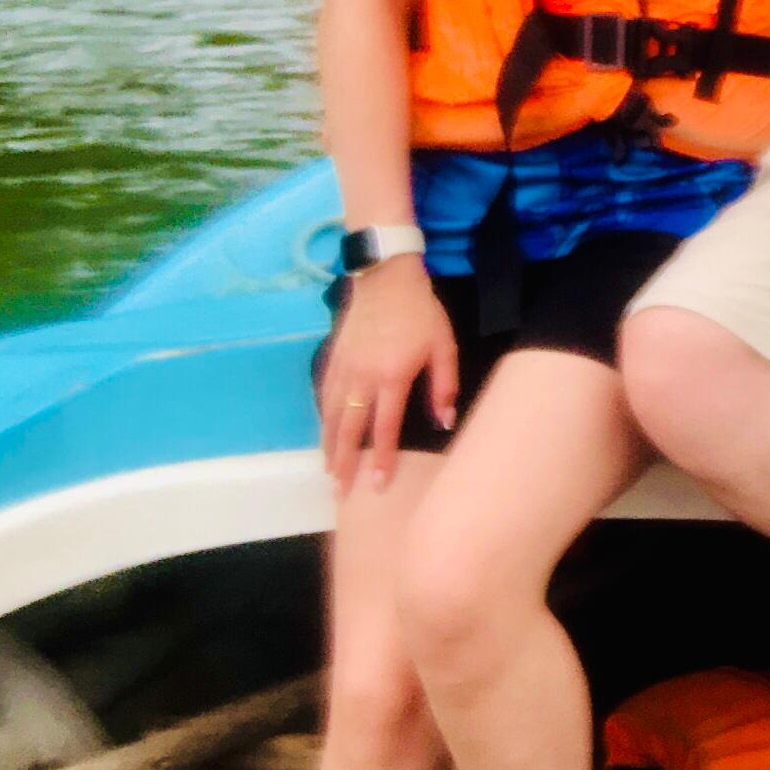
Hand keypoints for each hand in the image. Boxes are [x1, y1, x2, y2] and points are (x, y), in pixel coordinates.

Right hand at [318, 257, 456, 491]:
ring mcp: (344, 368)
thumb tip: (444, 422)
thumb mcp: (443, 345)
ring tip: (329, 472)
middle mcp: (362, 377)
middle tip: (340, 492)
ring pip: (332, 415)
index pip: (384, 427)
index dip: (382, 458)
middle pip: (349, 429)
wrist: (385, 277)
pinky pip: (325, 396)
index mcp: (392, 376)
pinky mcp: (334, 358)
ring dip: (329, 446)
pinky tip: (326, 433)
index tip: (377, 484)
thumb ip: (444, 385)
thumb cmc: (421, 312)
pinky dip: (324, 419)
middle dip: (344, 463)